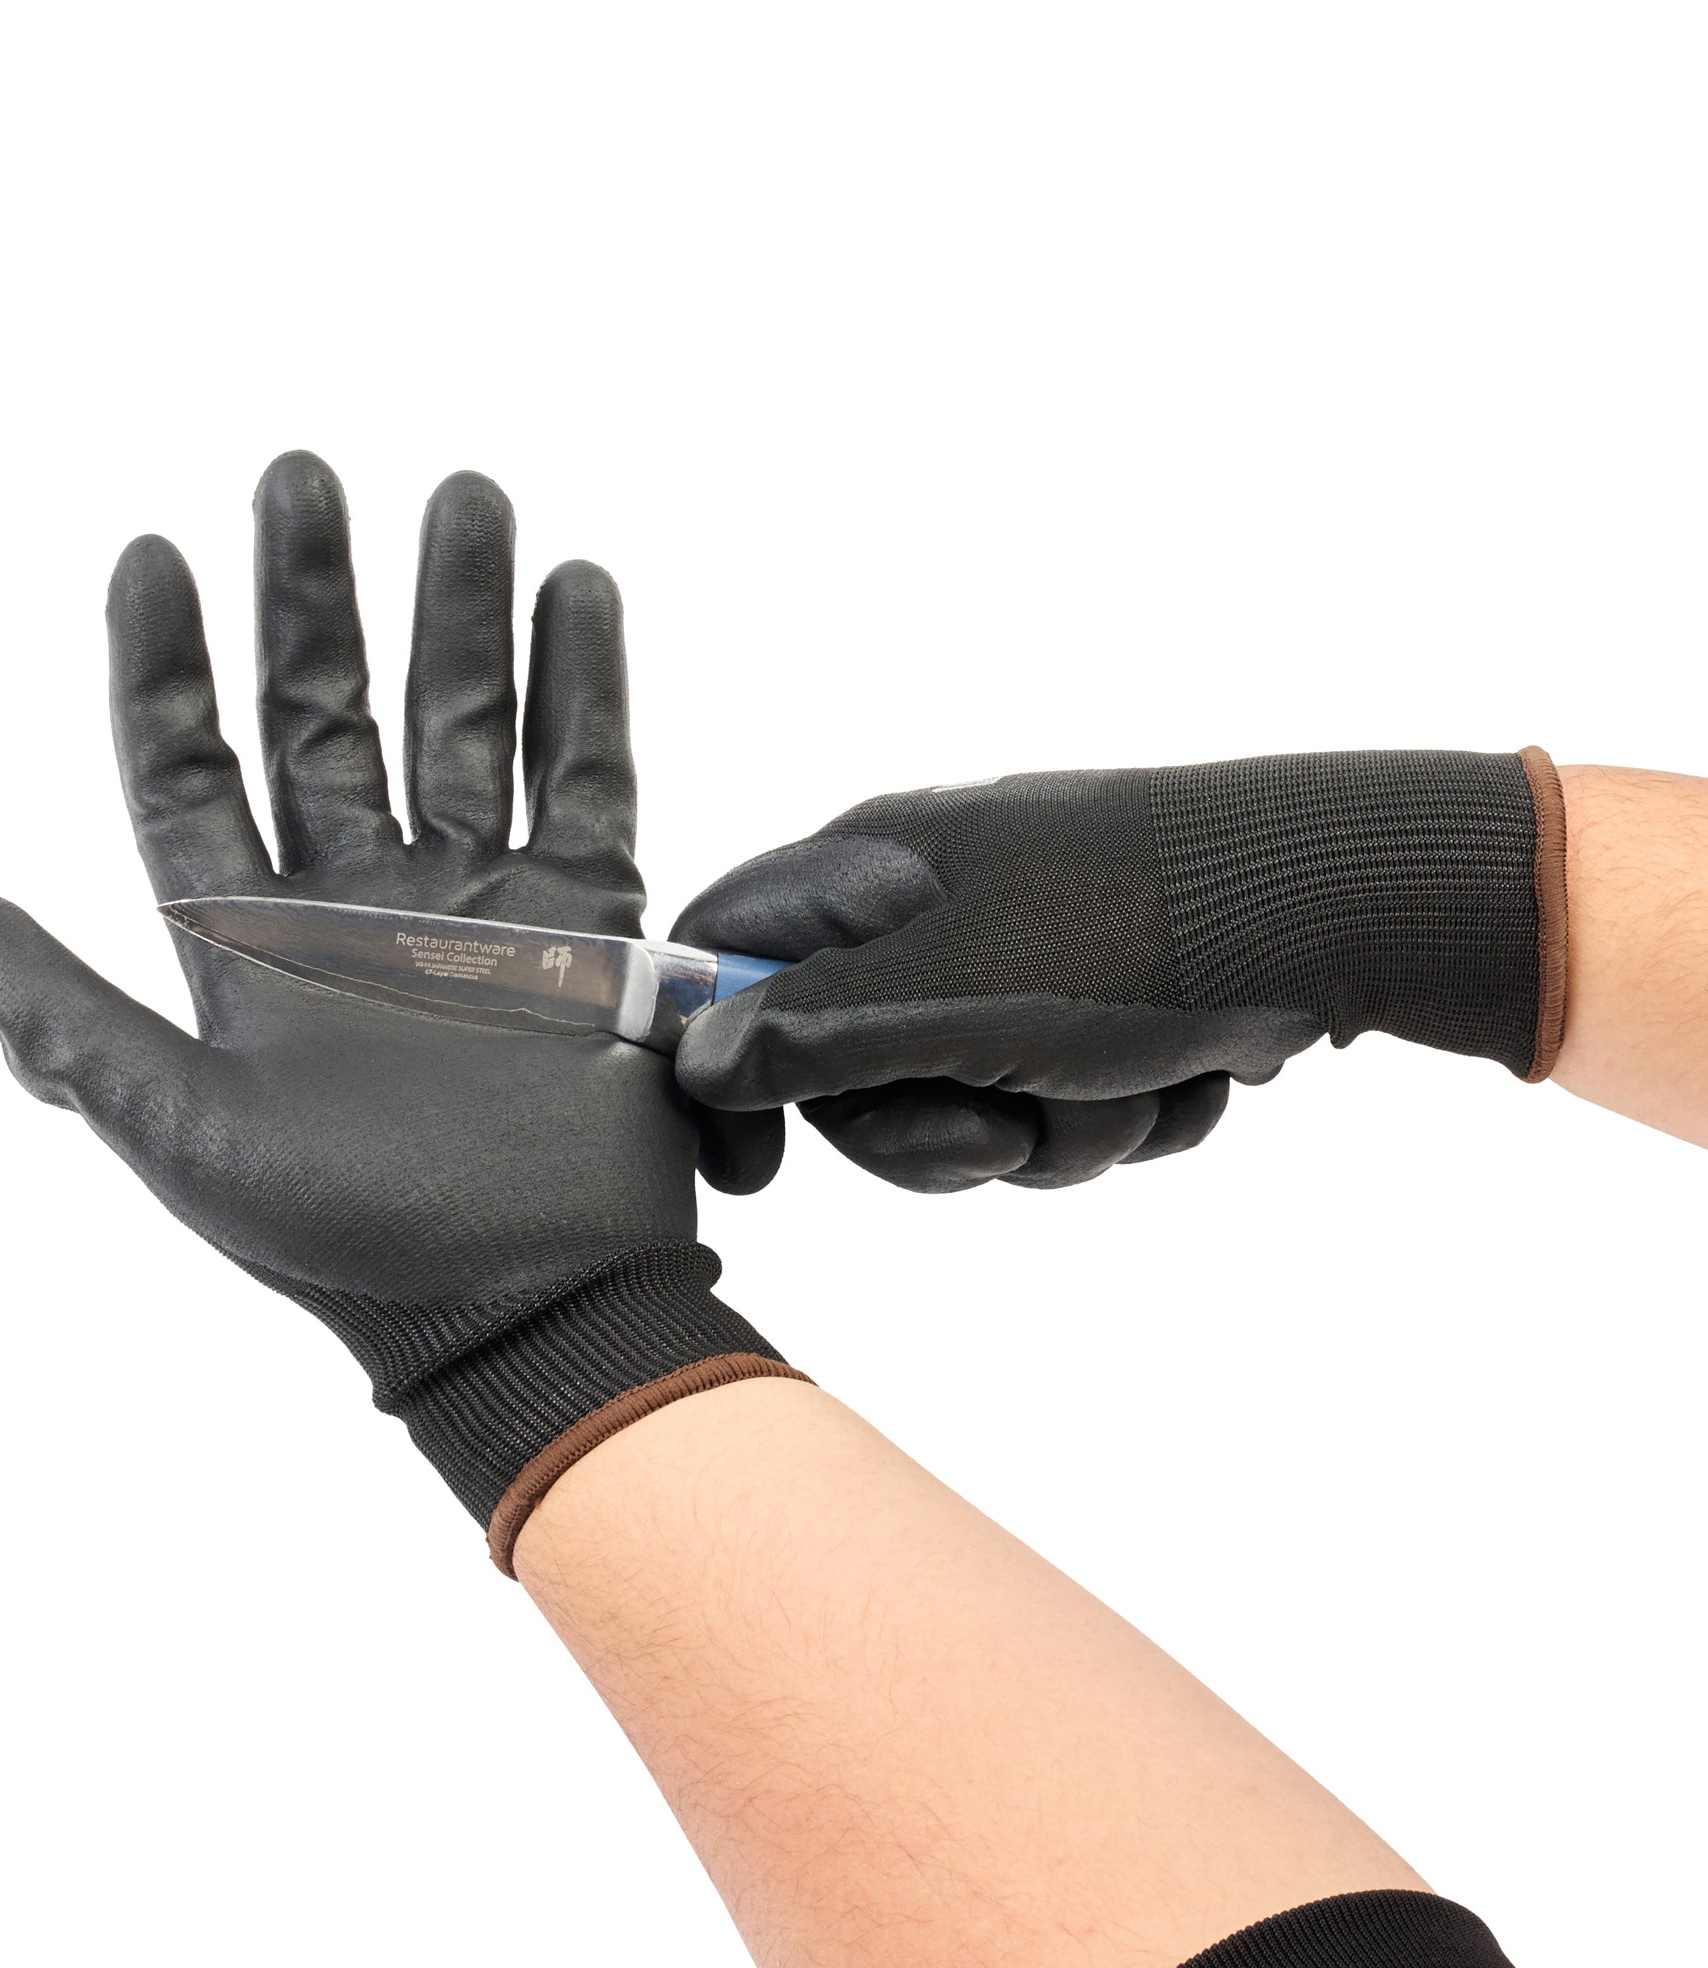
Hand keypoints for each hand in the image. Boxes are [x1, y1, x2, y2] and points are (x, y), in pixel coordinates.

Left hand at [0, 453, 792, 1554]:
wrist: (526, 1301)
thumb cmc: (347, 1235)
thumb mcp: (183, 1126)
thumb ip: (63, 1017)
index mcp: (254, 945)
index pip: (191, 774)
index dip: (165, 670)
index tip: (151, 559)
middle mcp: (361, 905)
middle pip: (327, 716)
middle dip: (314, 597)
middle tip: (302, 477)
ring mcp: (476, 904)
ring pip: (461, 725)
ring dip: (461, 613)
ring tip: (465, 497)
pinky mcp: (582, 924)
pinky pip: (586, 781)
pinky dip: (584, 692)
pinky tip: (577, 595)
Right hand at [674, 751, 1563, 1192]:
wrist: (1341, 910)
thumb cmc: (1139, 931)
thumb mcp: (955, 992)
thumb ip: (816, 1033)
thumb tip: (700, 1060)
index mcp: (872, 873)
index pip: (724, 958)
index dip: (714, 1065)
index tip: (756, 1169)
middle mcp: (928, 912)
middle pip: (851, 1072)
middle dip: (937, 1132)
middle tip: (998, 1131)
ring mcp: (1014, 959)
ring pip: (966, 1108)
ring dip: (1053, 1131)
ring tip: (1124, 1085)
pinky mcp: (1092, 1006)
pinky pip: (1057, 1109)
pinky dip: (1119, 1118)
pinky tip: (1177, 1075)